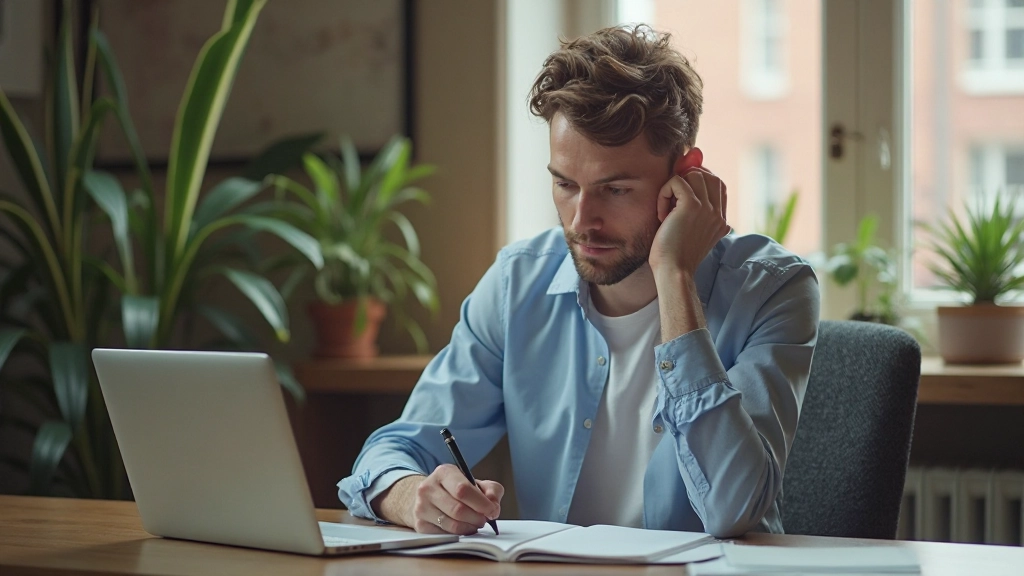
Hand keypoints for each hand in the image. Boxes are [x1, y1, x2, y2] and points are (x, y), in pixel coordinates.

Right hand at [376, 465, 502, 534]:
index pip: (462, 489)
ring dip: (469, 528)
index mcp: (444, 472)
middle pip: (458, 510)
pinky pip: (445, 535)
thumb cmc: (455, 489)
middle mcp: (428, 488)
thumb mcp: (474, 482)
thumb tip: (494, 505)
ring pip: (452, 525)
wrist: (428, 496)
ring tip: (474, 523)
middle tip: (484, 520)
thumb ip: (491, 490)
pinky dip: (458, 534)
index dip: (481, 503)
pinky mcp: (420, 524)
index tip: (492, 511)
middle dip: (477, 518)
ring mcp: (421, 507)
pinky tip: (462, 527)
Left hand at [649, 147, 729, 276]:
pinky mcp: (691, 206)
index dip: (698, 181)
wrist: (674, 272)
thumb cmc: (675, 257)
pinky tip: (662, 215)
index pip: (718, 184)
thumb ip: (695, 215)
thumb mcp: (690, 235)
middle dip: (687, 178)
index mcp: (721, 221)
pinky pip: (677, 181)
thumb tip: (684, 184)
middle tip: (670, 197)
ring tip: (666, 209)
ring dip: (674, 187)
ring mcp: (707, 208)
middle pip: (708, 175)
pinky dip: (664, 193)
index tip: (679, 193)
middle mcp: (718, 213)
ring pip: (693, 174)